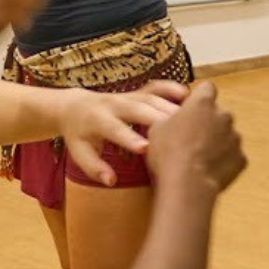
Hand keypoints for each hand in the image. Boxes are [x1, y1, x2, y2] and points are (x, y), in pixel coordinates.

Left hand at [56, 81, 187, 185]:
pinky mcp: (136, 92)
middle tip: (181, 134)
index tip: (146, 148)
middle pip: (138, 109)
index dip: (130, 138)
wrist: (74, 108)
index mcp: (98, 119)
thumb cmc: (80, 135)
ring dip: (170, 108)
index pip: (115, 129)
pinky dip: (170, 88)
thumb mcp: (80, 152)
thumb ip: (94, 167)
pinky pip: (155, 87)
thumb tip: (111, 180)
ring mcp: (127, 96)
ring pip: (151, 99)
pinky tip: (186, 94)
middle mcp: (114, 104)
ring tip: (193, 121)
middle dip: (158, 120)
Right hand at [145, 81, 246, 195]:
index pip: (207, 88)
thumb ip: (170, 117)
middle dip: (208, 121)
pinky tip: (208, 169)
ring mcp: (235, 137)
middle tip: (191, 137)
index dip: (199, 97)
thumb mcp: (156, 128)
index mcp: (203, 103)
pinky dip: (223, 160)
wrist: (187, 185)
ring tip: (198, 157)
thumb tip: (173, 119)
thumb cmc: (169, 153)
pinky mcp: (241, 158)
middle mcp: (224, 115)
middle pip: (218, 113)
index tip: (191, 107)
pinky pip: (232, 155)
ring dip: (216, 141)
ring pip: (227, 134)